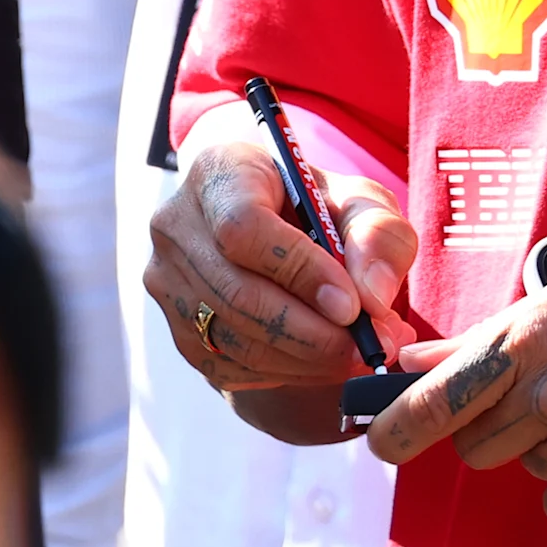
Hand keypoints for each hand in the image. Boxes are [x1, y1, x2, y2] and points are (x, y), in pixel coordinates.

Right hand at [145, 137, 414, 393]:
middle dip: (313, 333)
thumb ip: (377, 237)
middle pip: (237, 294)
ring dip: (307, 360)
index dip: (298, 271)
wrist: (277, 233)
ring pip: (235, 340)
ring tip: (360, 354)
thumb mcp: (361, 202)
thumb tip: (372, 297)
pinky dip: (287, 374)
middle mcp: (177, 226)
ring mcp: (168, 282)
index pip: (243, 226)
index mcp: (218, 173)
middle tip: (370, 347)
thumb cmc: (318, 208)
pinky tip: (324, 360)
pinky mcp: (178, 330)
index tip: (351, 306)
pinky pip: (230, 368)